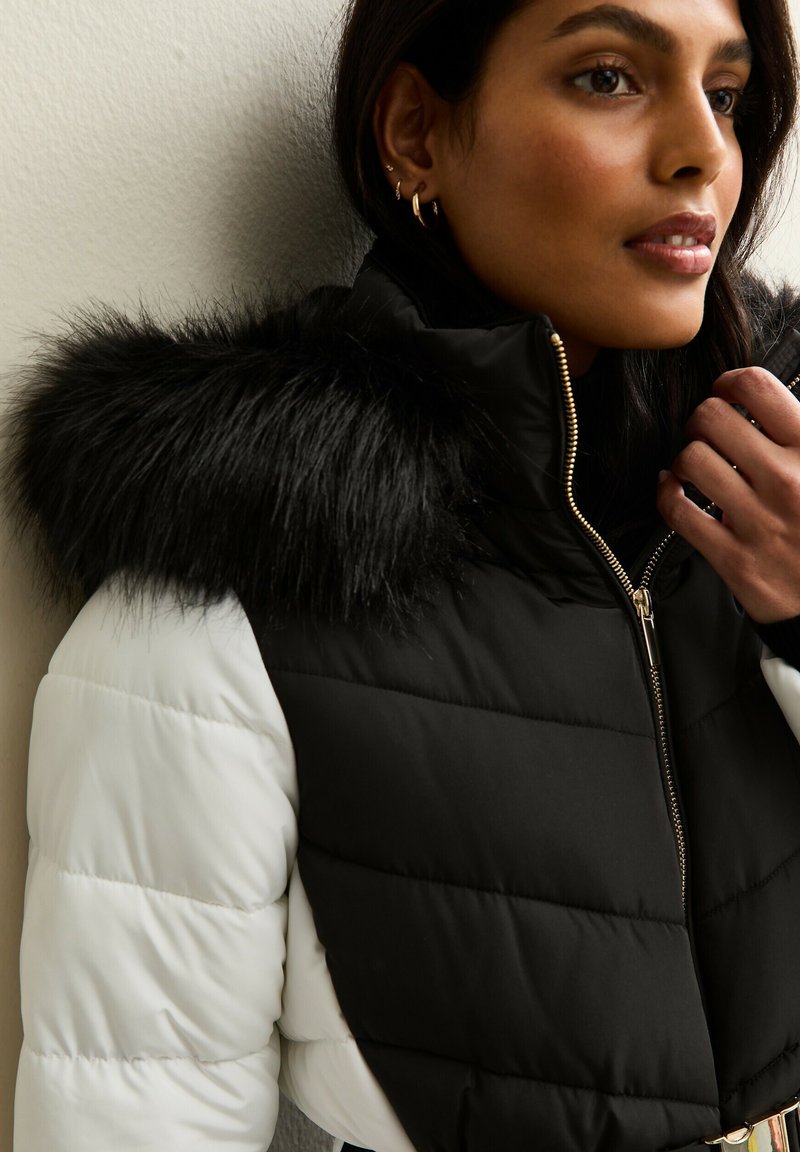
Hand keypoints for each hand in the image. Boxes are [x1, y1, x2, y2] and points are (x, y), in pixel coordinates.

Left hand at [656, 366, 799, 623]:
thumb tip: (767, 400)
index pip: (757, 388)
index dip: (731, 382)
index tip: (726, 391)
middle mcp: (786, 481)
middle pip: (712, 418)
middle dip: (702, 419)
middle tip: (707, 432)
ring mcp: (758, 521)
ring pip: (691, 460)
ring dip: (685, 458)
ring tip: (696, 465)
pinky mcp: (734, 558)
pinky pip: (677, 511)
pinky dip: (666, 493)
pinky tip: (674, 490)